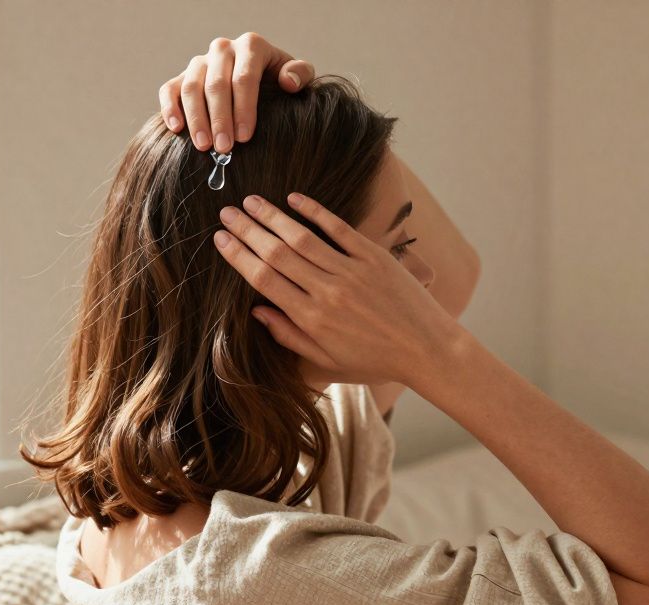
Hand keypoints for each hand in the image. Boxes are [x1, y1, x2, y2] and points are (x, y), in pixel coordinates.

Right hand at [159, 33, 314, 153]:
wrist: (257, 81)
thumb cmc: (277, 84)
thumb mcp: (297, 77)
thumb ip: (300, 75)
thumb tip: (288, 81)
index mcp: (251, 46)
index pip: (244, 77)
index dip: (243, 108)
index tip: (244, 138)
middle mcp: (222, 49)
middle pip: (216, 84)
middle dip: (220, 119)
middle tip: (224, 148)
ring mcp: (199, 62)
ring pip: (191, 88)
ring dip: (196, 119)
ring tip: (203, 146)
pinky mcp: (181, 77)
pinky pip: (169, 89)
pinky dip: (170, 108)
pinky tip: (176, 129)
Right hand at [212, 193, 463, 386]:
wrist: (428, 350)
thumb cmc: (375, 361)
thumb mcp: (327, 361)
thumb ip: (289, 336)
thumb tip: (256, 311)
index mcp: (311, 319)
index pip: (264, 279)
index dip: (238, 256)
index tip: (220, 240)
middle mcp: (327, 292)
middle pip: (276, 253)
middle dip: (247, 230)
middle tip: (226, 213)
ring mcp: (351, 271)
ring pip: (302, 238)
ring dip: (272, 217)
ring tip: (251, 201)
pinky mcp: (374, 257)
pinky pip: (338, 229)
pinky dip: (315, 212)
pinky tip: (294, 199)